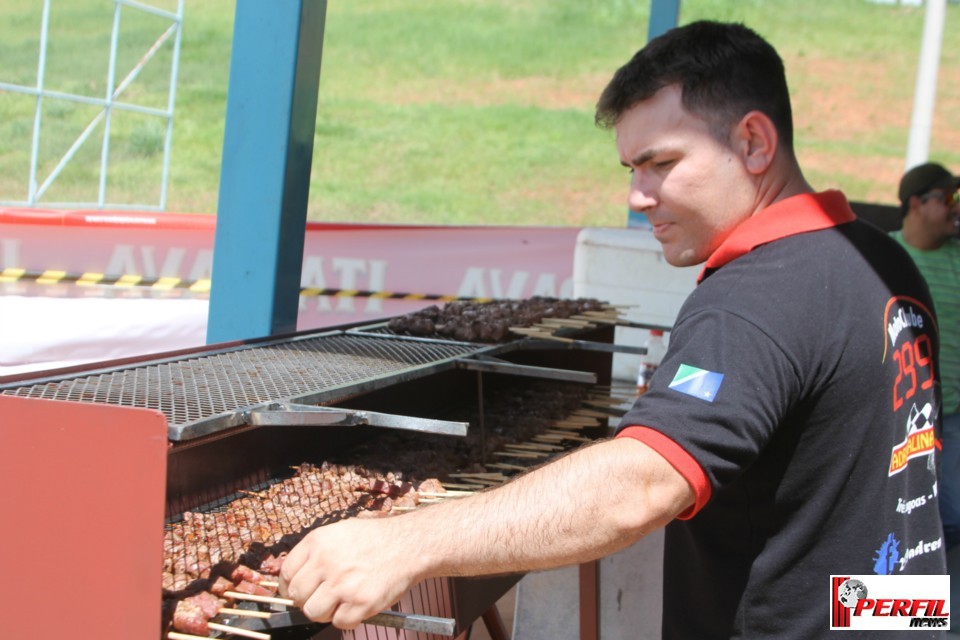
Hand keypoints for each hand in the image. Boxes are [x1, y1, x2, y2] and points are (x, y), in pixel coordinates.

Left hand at [279, 517, 420, 628]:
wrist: (409, 544)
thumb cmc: (375, 539)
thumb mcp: (340, 532)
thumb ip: (316, 552)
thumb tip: (294, 577)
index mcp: (318, 542)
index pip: (286, 572)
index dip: (288, 586)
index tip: (296, 591)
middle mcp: (326, 562)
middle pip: (297, 595)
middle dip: (307, 600)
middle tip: (322, 598)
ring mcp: (343, 584)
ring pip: (313, 612)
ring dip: (325, 612)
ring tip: (340, 602)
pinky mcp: (360, 603)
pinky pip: (340, 622)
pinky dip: (348, 618)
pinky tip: (358, 605)